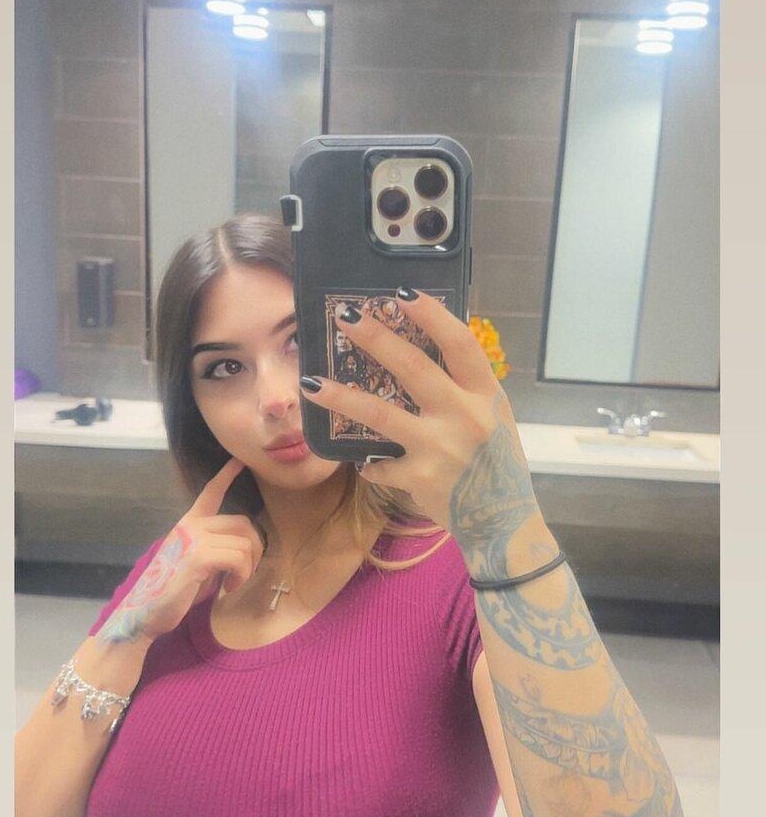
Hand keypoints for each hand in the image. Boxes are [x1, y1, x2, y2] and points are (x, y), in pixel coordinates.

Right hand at [95, 458, 265, 645]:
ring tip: (232, 584)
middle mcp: (190, 526)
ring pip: (245, 544)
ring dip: (247, 569)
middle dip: (254, 550)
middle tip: (244, 573)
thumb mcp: (195, 562)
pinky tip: (228, 589)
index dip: (226, 475)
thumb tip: (244, 547)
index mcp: (188, 524)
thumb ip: (214, 546)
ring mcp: (193, 539)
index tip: (239, 461)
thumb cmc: (173, 592)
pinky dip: (241, 576)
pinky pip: (238, 558)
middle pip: (243, 523)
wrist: (146, 613)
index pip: (210, 493)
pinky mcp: (197, 557)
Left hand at [298, 289, 542, 559]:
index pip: (460, 343)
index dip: (431, 315)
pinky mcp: (418, 476)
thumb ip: (467, 389)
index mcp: (486, 395)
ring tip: (311, 383)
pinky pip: (380, 464)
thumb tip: (430, 350)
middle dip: (376, 338)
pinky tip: (365, 464)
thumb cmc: (498, 464)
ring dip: (342, 396)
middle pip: (413, 367)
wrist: (503, 522)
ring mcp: (438, 446)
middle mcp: (463, 415)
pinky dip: (371, 464)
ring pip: (380, 413)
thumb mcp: (495, 417)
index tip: (401, 294)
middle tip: (345, 317)